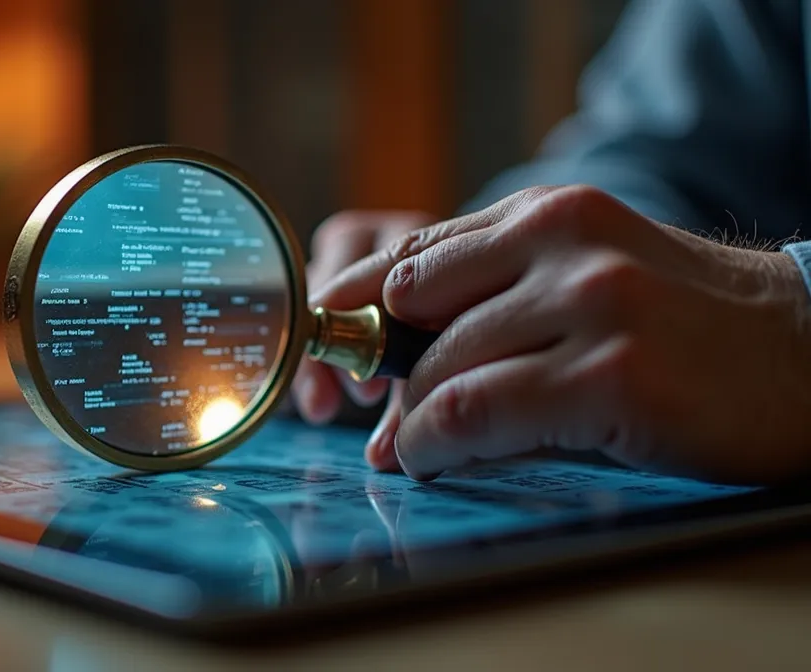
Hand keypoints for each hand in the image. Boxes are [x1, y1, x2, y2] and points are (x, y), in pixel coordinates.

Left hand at [317, 186, 810, 483]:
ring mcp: (590, 306)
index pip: (413, 254)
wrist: (810, 356)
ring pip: (438, 371)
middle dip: (386, 377)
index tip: (332, 341)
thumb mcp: (588, 275)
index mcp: (549, 214)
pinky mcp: (611, 376)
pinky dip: (434, 445)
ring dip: (411, 423)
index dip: (358, 304)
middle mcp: (563, 245)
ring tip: (415, 449)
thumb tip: (388, 364)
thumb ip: (496, 296)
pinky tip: (435, 459)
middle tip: (382, 420)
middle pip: (413, 314)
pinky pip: (471, 414)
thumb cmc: (685, 325)